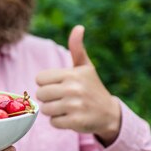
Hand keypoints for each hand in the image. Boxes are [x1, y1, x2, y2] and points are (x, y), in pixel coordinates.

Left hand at [35, 25, 120, 144]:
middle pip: (40, 94)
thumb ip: (77, 48)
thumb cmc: (92, 87)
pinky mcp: (76, 121)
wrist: (110, 114)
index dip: (47, 84)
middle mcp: (73, 88)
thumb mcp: (86, 67)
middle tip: (63, 98)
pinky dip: (60, 122)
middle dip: (49, 98)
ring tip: (68, 108)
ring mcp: (75, 106)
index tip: (60, 85)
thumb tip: (79, 27)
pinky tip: (72, 117)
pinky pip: (53, 122)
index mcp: (72, 74)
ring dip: (53, 111)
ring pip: (45, 109)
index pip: (40, 79)